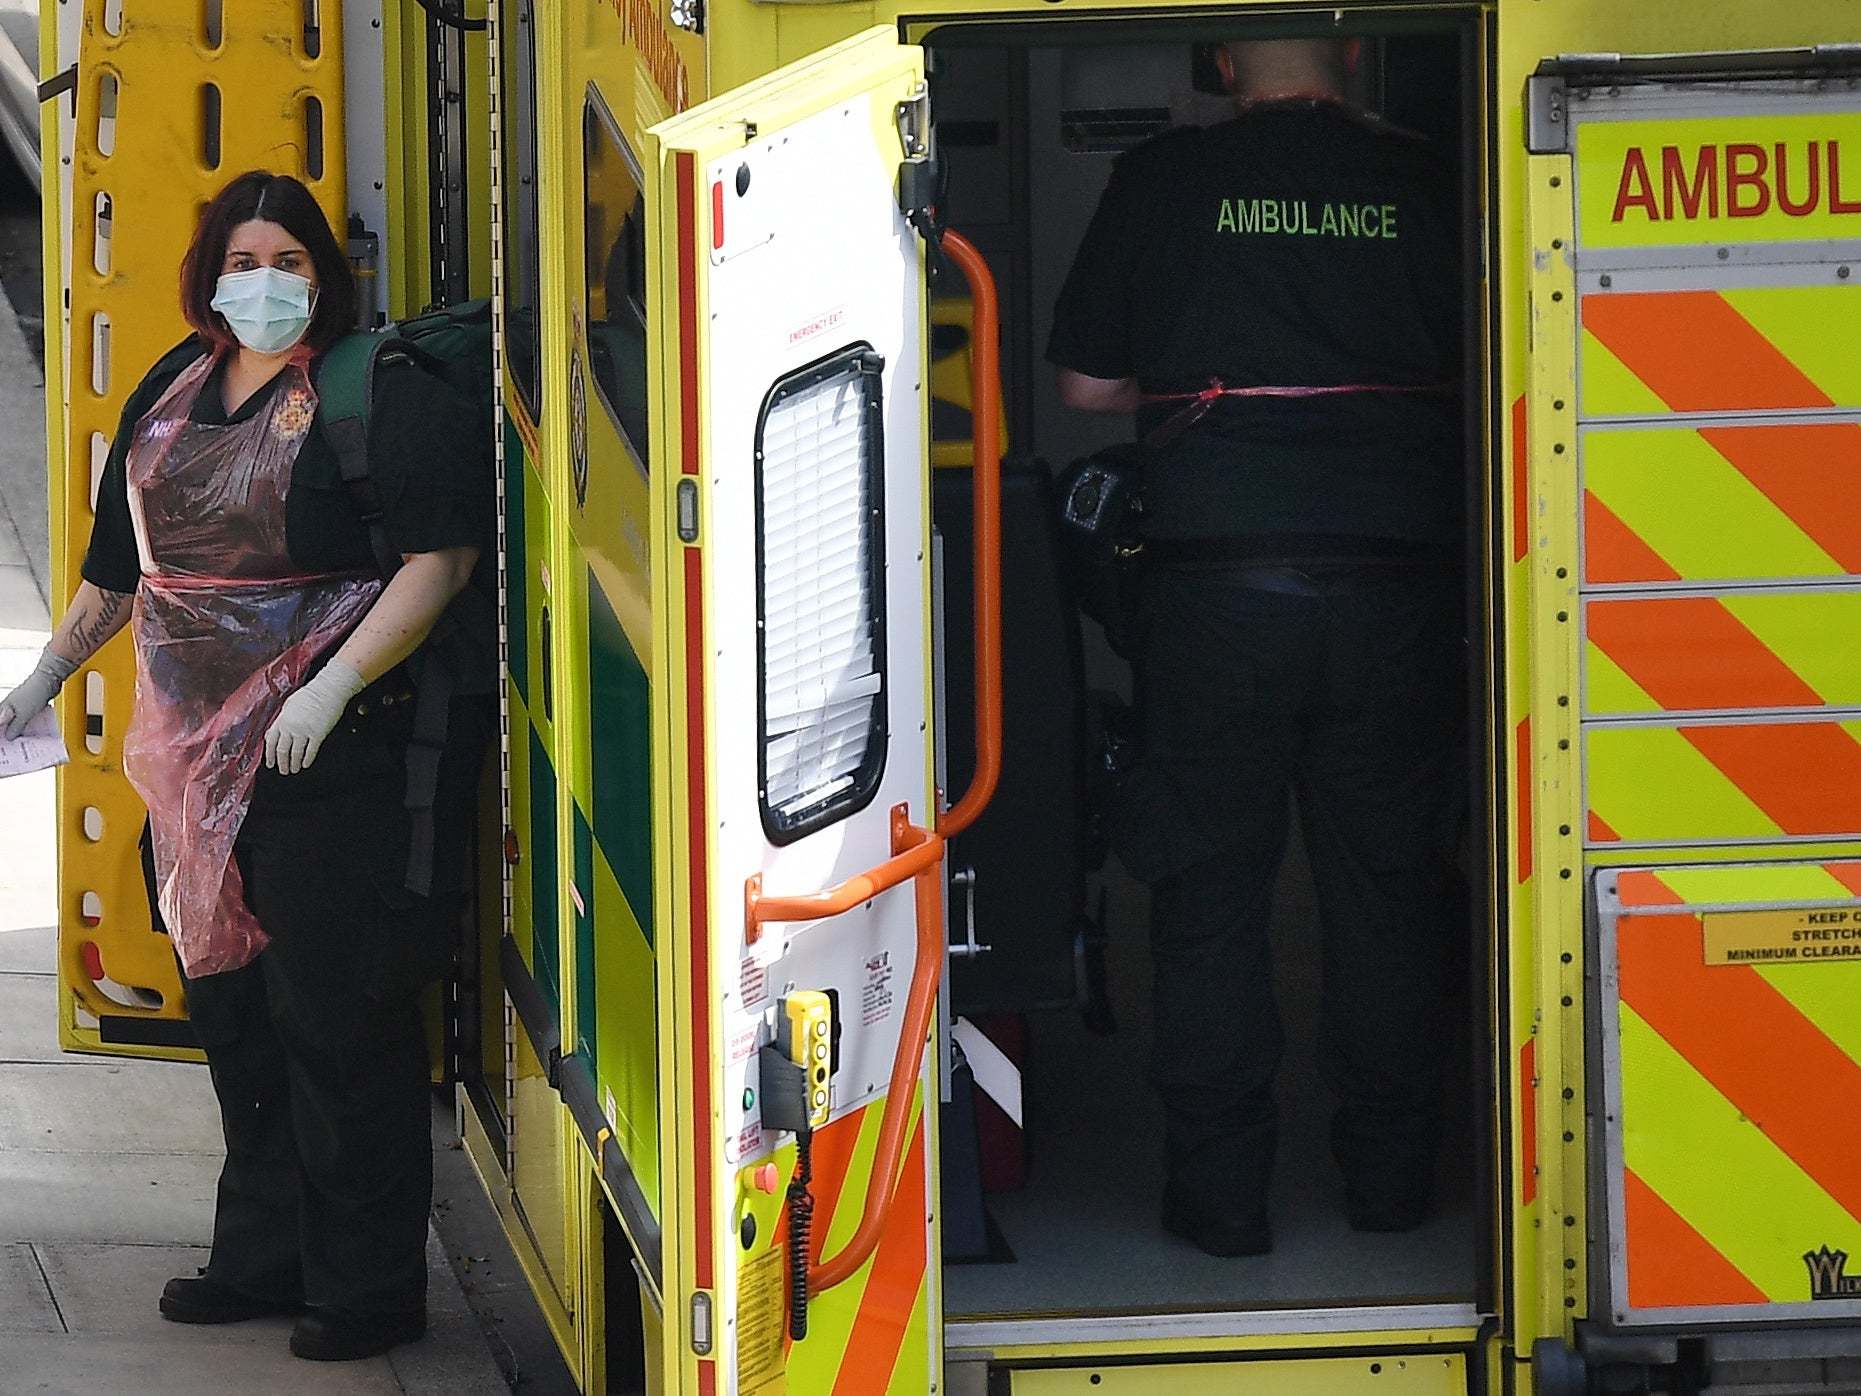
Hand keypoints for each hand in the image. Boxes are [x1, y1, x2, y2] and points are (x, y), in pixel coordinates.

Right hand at [0, 648, 77, 739]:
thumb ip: (15, 726)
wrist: (50, 679)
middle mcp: (10, 706)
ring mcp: (20, 706)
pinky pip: (27, 718)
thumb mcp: (23, 714)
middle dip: (6, 733)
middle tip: (10, 744)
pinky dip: (28, 725)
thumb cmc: (35, 691)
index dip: (0, 733)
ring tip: (20, 741)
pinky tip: (32, 731)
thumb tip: (9, 736)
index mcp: (4, 708)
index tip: (3, 742)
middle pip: (5, 723)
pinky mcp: (31, 705)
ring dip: (18, 731)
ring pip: (16, 721)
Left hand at [263, 659, 364, 774]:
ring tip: (294, 770)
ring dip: (293, 764)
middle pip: (282, 750)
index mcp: (282, 719)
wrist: (328, 689)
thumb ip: (283, 718)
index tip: (270, 762)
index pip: (271, 740)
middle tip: (282, 770)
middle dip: (281, 762)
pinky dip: (307, 759)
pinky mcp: (318, 734)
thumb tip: (279, 730)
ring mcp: (304, 731)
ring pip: (295, 753)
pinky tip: (306, 764)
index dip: (269, 754)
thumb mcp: (290, 704)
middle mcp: (291, 727)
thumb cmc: (311, 693)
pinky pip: (311, 751)